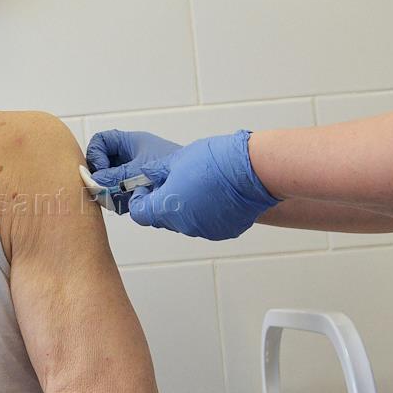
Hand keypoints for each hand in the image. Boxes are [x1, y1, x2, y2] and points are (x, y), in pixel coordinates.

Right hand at [86, 130, 181, 212]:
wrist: (198, 183)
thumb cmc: (171, 168)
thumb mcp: (138, 171)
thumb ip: (115, 176)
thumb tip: (93, 181)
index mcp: (129, 143)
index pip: (100, 142)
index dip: (95, 155)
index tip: (101, 171)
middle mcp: (129, 156)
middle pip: (102, 164)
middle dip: (101, 178)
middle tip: (105, 190)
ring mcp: (133, 172)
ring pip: (110, 181)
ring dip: (110, 192)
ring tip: (119, 200)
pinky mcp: (138, 188)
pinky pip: (120, 193)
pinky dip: (120, 201)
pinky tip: (126, 206)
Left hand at [125, 130, 279, 239]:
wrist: (252, 170)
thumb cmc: (214, 162)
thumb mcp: (176, 160)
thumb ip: (156, 172)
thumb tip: (145, 174)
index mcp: (166, 208)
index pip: (139, 213)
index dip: (141, 199)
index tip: (148, 186)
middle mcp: (183, 225)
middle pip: (162, 218)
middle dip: (163, 202)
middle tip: (174, 182)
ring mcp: (205, 231)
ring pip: (185, 222)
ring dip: (186, 208)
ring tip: (199, 185)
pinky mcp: (224, 232)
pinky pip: (207, 224)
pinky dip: (206, 213)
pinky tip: (216, 194)